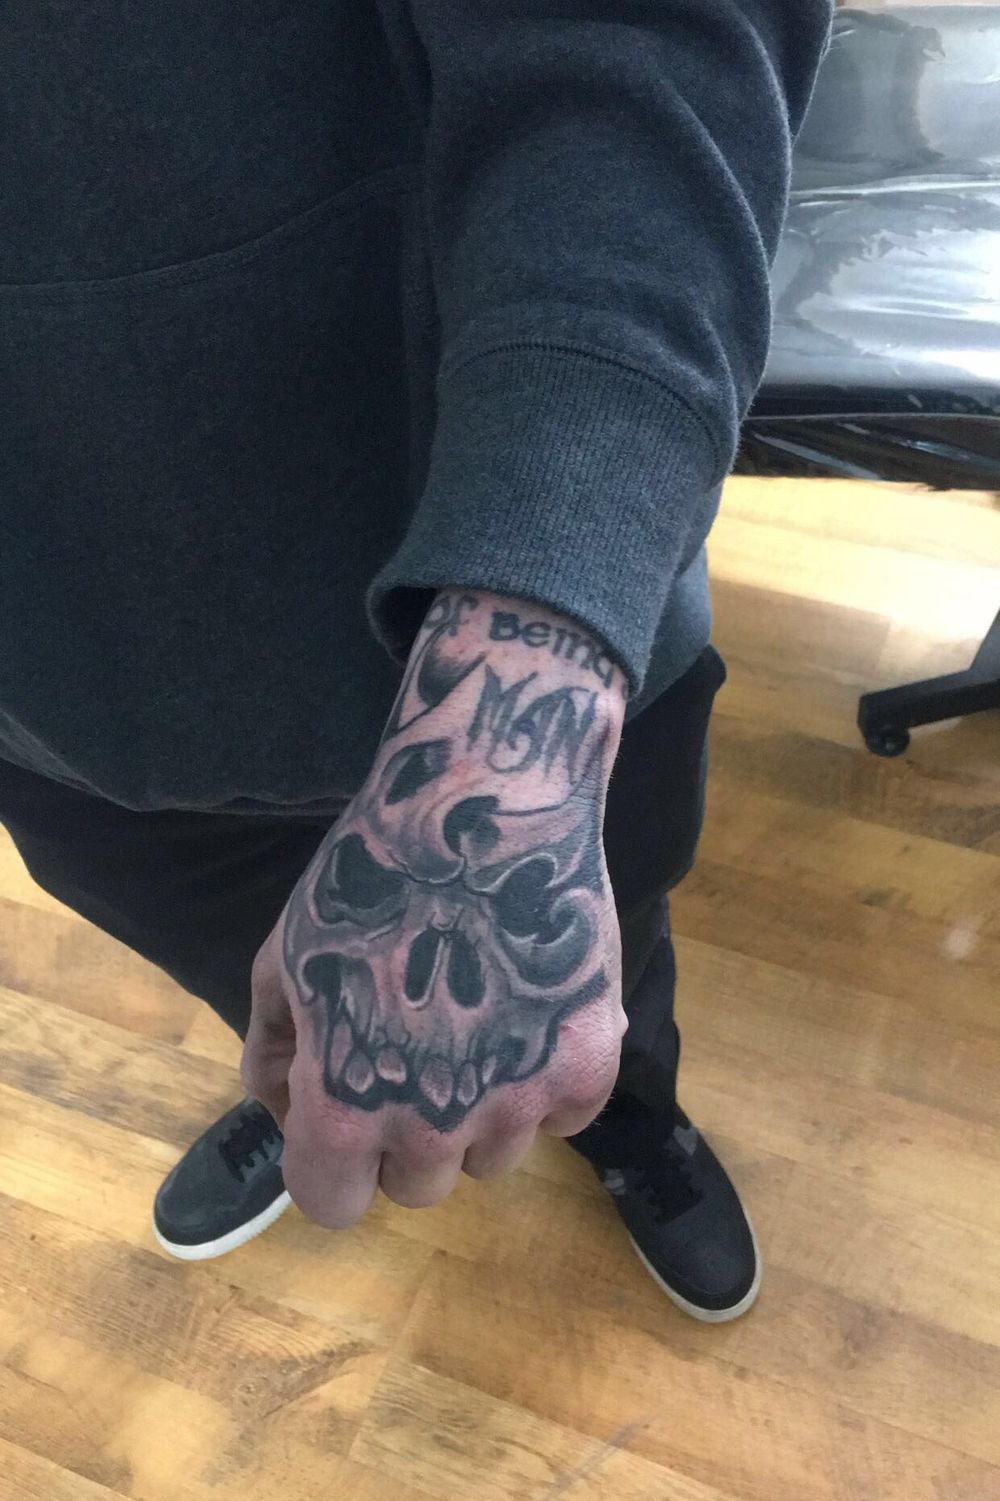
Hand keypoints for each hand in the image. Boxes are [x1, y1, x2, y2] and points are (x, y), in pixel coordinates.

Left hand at [243, 589, 627, 1226]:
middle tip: (415, 1050)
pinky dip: (545, 1081)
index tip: (348, 1115)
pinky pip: (561, 1119)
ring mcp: (519, 1104)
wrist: (485, 803)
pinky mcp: (588, 1069)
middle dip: (406, 1134)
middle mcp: (434, 1126)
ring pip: (491, 1158)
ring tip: (477, 1019)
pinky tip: (527, 1008)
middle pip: (417, 1186)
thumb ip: (273, 1050)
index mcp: (344, 1107)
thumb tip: (282, 1110)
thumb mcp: (284, 955)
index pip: (330, 1205)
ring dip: (479, 1112)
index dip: (332, 1163)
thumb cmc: (368, 874)